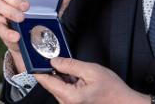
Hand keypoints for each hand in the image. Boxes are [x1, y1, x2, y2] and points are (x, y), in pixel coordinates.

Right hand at [0, 0, 88, 72]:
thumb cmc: (43, 17)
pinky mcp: (3, 29)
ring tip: (22, 18)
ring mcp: (4, 14)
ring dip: (8, 11)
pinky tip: (17, 36)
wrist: (37, 42)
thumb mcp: (56, 5)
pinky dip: (8, 33)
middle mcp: (9, 0)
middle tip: (27, 5)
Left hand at [35, 58, 150, 103]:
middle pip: (50, 84)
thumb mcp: (91, 70)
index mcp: (69, 96)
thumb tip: (55, 61)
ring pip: (56, 86)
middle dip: (50, 69)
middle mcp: (66, 103)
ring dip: (59, 74)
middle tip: (51, 55)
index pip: (46, 81)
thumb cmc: (111, 89)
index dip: (38, 68)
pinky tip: (73, 73)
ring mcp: (68, 103)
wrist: (122, 101)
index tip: (33, 58)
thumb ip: (71, 65)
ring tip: (67, 64)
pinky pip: (63, 89)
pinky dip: (65, 80)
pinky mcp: (72, 102)